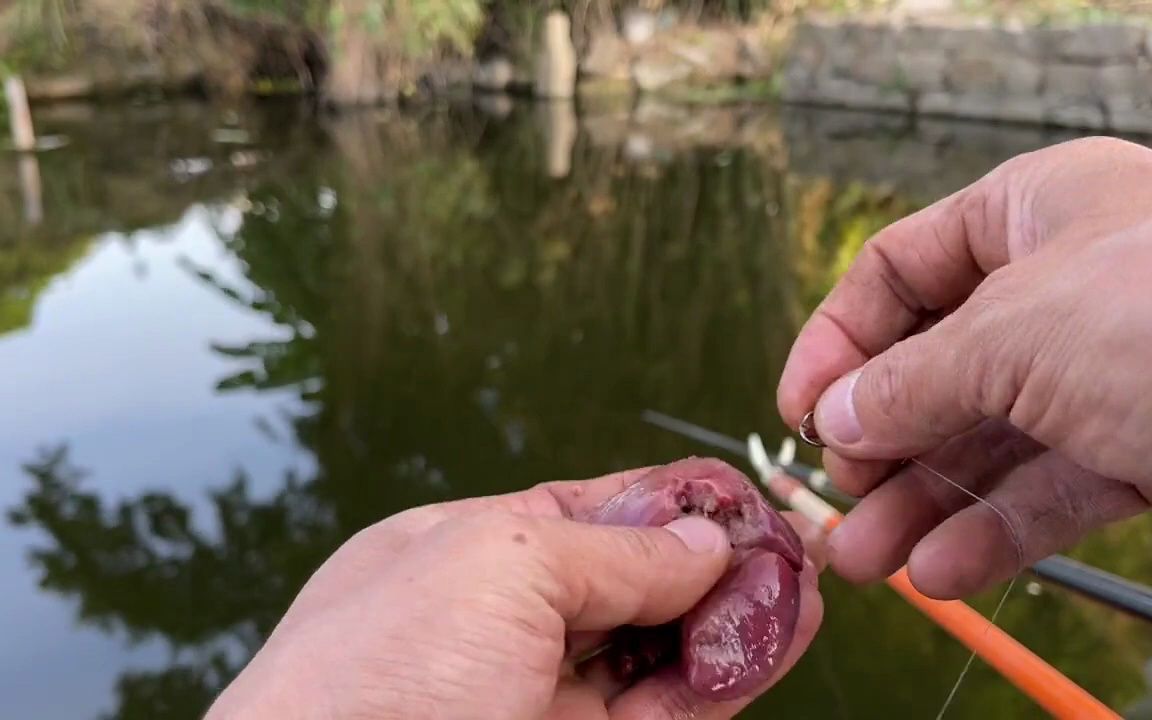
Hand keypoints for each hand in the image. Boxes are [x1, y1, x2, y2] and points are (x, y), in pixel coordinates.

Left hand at [205, 460, 823, 719]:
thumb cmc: (378, 675)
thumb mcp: (497, 566)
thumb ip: (611, 549)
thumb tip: (702, 539)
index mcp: (464, 554)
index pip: (584, 515)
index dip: (663, 503)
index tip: (735, 495)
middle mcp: (503, 625)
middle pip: (631, 583)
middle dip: (711, 561)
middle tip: (788, 544)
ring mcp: (542, 699)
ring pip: (659, 650)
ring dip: (733, 617)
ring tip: (802, 583)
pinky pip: (670, 709)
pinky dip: (727, 674)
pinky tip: (777, 632)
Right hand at [777, 136, 1151, 599]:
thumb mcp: (1009, 335)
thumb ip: (906, 381)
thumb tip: (830, 417)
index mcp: (1029, 214)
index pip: (897, 272)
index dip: (836, 340)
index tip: (796, 411)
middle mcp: (1061, 287)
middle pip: (935, 366)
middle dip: (877, 442)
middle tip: (833, 499)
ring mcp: (1104, 371)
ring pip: (987, 439)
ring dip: (921, 503)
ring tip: (863, 559)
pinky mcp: (1142, 445)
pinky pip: (1048, 487)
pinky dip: (992, 532)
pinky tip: (939, 571)